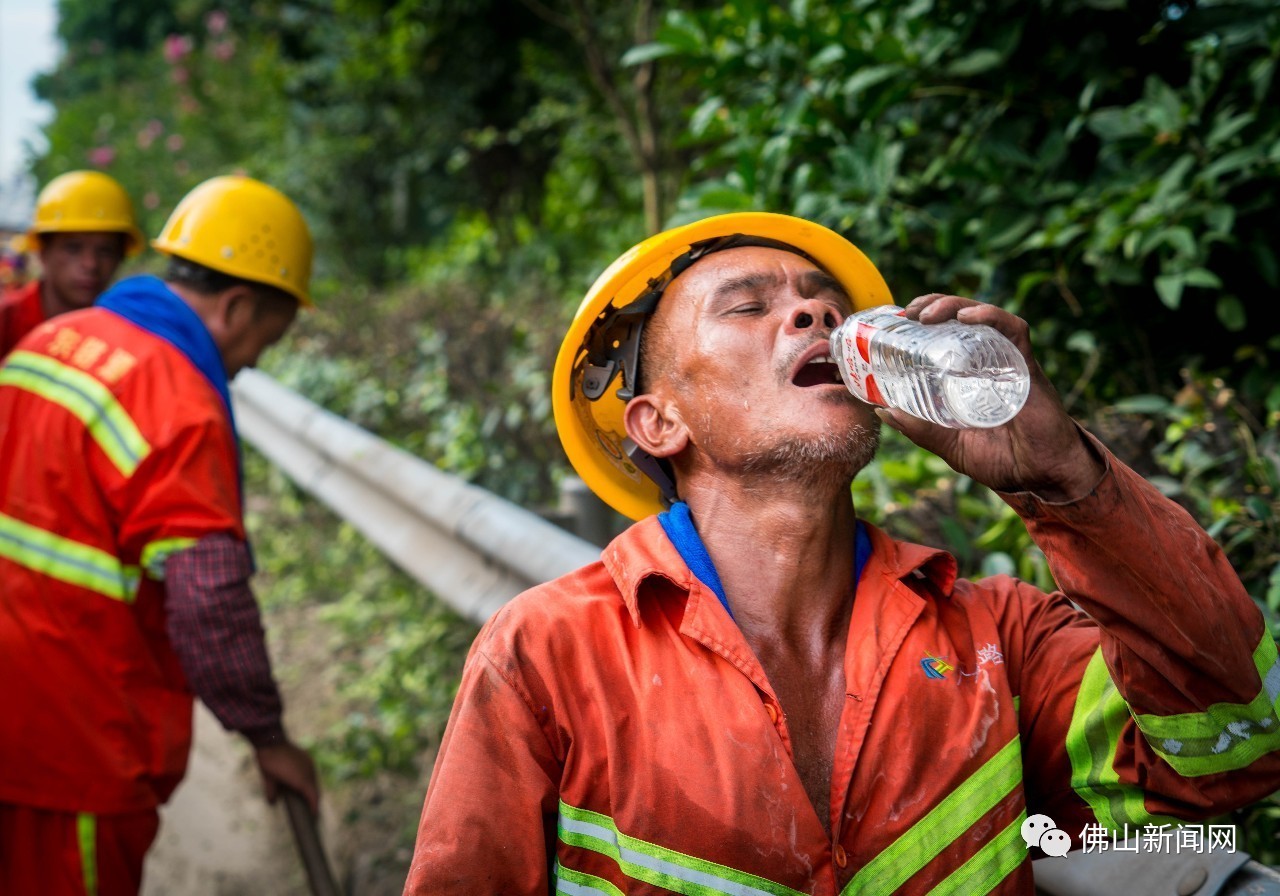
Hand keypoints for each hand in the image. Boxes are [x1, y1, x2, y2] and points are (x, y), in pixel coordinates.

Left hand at [255, 740, 319, 815]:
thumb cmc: (268, 761)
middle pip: (315, 789)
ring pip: (314, 779)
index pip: (313, 796)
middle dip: (314, 799)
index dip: (314, 807)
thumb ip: (271, 792)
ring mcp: (309, 763)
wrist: (271, 739)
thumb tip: (272, 802)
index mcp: (301, 780)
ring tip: (307, 796)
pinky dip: (309, 779)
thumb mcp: (268, 779)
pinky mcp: (307, 757)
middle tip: (310, 809)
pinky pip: (311, 771)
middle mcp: (308, 772)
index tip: (314, 815)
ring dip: (312, 788)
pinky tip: (303, 781)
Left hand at [874, 293, 1104, 500]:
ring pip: (983, 316)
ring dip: (953, 306)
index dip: (923, 319)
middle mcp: (989, 361)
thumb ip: (920, 428)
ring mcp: (1008, 361)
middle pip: (961, 317)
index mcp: (969, 374)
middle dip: (933, 305)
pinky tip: (967, 316)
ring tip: (926, 313)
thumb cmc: (1001, 459)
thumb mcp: (949, 443)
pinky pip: (1013, 330)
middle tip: (908, 312)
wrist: (1039, 476)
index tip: (898, 320)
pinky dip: (990, 316)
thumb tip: (882, 411)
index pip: (947, 333)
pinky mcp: (1027, 366)